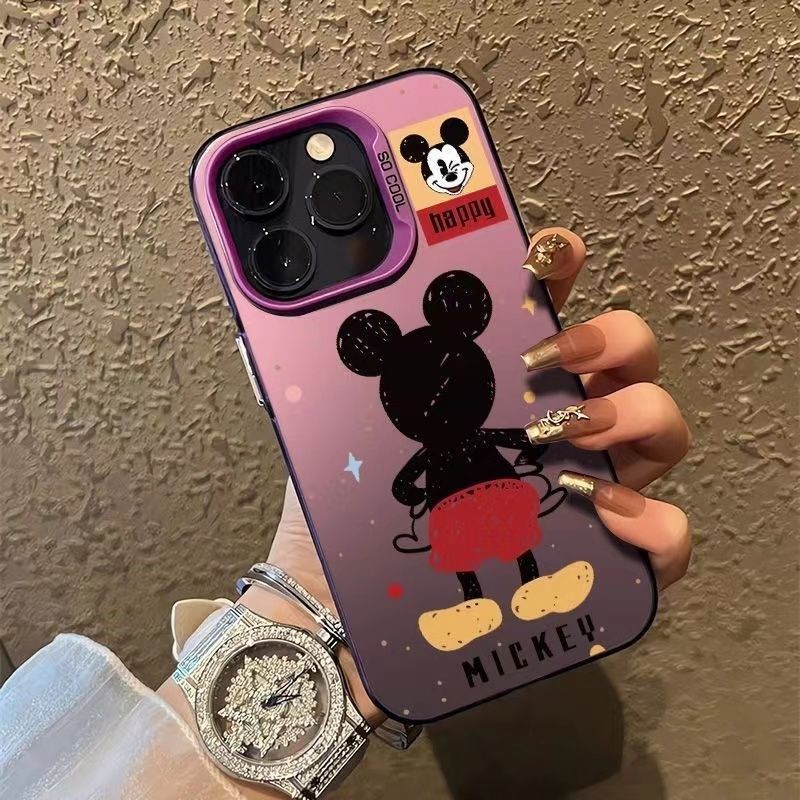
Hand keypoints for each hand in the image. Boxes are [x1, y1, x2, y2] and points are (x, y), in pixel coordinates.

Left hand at [265, 225, 691, 722]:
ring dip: (632, 415)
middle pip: (627, 357)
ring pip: (660, 430)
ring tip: (570, 433)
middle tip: (548, 357)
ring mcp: (586, 490)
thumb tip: (275, 312)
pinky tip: (604, 514)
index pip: (547, 310)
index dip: (560, 269)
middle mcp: (552, 428)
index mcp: (498, 387)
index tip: (546, 252)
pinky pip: (666, 538)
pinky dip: (654, 521)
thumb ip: (319, 373)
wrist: (339, 621)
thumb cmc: (340, 520)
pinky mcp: (601, 563)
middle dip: (609, 337)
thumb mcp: (326, 431)